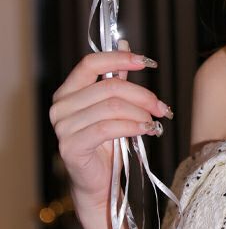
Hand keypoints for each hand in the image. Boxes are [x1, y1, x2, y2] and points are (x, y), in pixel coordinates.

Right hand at [49, 40, 172, 218]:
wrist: (98, 183)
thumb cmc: (106, 144)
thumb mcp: (114, 108)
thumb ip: (116, 79)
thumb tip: (126, 45)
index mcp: (68, 92)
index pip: (90, 63)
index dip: (119, 58)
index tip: (147, 62)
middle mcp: (61, 106)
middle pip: (109, 87)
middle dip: (143, 95)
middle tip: (162, 107)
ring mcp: (63, 127)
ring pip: (112, 107)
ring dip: (141, 113)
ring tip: (156, 122)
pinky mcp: (71, 146)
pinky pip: (108, 128)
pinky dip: (133, 126)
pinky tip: (147, 130)